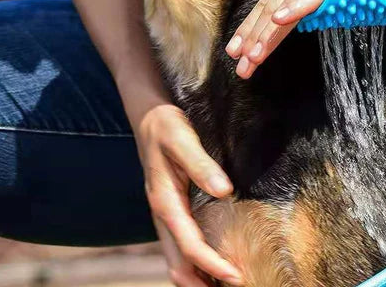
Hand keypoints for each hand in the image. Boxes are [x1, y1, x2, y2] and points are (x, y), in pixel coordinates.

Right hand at [134, 103, 242, 286]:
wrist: (148, 115)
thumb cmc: (165, 125)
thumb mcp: (181, 138)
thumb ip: (200, 164)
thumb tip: (224, 190)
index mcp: (164, 201)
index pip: (189, 245)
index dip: (212, 265)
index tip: (237, 276)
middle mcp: (163, 213)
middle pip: (178, 264)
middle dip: (202, 284)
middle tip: (237, 286)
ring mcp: (166, 212)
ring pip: (177, 259)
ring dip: (198, 277)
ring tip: (226, 283)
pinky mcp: (172, 207)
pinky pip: (181, 244)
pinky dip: (197, 261)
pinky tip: (215, 262)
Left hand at [225, 0, 385, 78]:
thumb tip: (301, 12)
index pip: (271, 1)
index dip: (253, 27)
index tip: (240, 51)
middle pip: (272, 6)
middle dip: (252, 37)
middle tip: (239, 63)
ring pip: (286, 6)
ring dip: (267, 35)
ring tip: (252, 58)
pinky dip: (294, 9)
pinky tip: (278, 22)